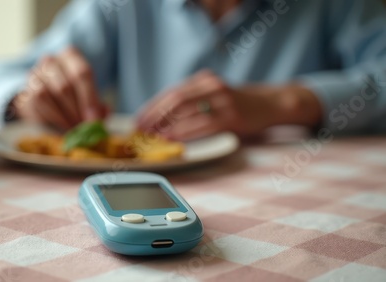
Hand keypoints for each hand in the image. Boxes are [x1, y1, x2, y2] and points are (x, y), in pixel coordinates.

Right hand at [12, 47, 107, 129]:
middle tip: (84, 128)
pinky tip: (59, 126)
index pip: (82, 73)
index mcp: (71, 55)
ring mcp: (34, 74)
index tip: (94, 118)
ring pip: (46, 95)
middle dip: (76, 111)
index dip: (89, 99)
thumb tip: (100, 116)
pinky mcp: (25, 90)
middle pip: (65, 86)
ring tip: (73, 129)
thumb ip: (97, 106)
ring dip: (62, 116)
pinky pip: (34, 104)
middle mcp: (51, 61)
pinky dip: (49, 118)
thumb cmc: (75, 96)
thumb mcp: (89, 97)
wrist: (48, 97)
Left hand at [137, 70, 321, 140]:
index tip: (138, 119)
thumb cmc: (236, 104)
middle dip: (154, 116)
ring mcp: (223, 100)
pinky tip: (173, 138)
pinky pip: (202, 124)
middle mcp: (211, 85)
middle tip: (141, 130)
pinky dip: (184, 132)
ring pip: (186, 111)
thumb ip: (192, 102)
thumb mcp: (213, 95)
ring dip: (166, 125)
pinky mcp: (232, 116)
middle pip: (175, 99)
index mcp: (203, 79)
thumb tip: (161, 120)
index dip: (152, 107)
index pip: (171, 92)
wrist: (269, 104)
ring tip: (152, 136)